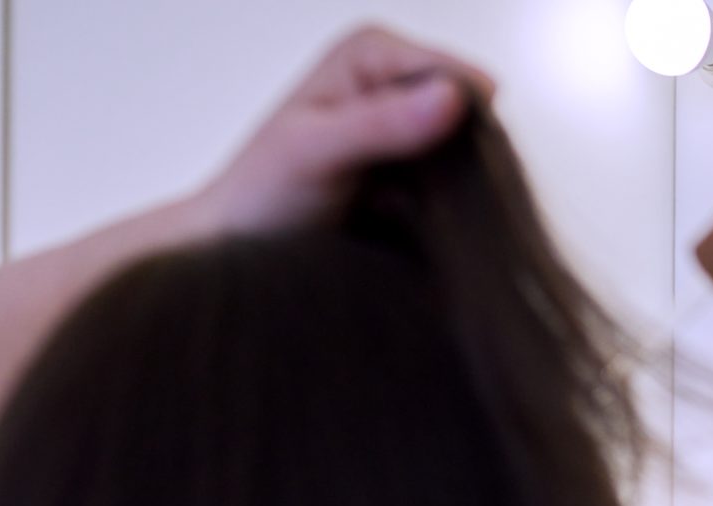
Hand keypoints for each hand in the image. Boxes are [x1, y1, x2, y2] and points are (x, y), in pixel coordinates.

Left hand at [188, 27, 492, 237]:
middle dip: (464, 159)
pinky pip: (462, 189)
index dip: (464, 124)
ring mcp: (410, 129)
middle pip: (471, 117)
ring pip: (471, 156)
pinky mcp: (418, 172)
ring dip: (461, 190)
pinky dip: (453, 211)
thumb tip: (451, 97)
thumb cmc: (262, 192)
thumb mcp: (316, 150)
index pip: (456, 78)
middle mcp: (396, 82)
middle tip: (419, 201)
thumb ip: (381, 123)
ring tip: (416, 217)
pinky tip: (423, 229)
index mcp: (371, 52)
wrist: (240, 245)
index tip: (434, 171)